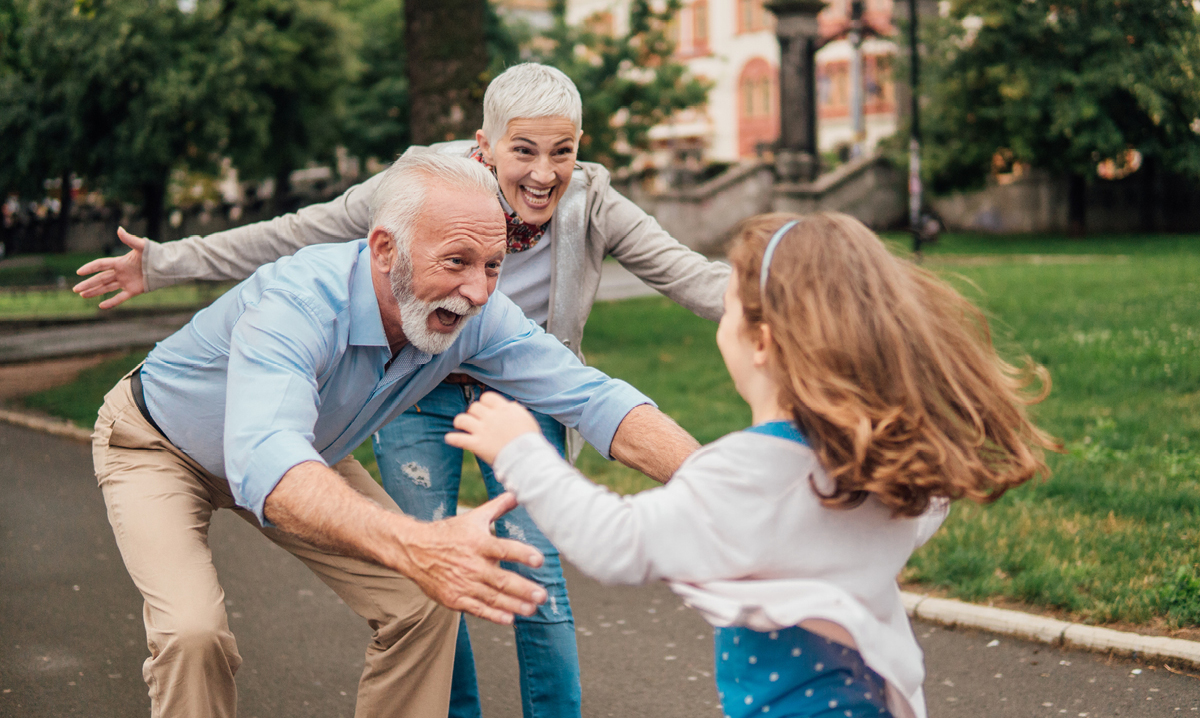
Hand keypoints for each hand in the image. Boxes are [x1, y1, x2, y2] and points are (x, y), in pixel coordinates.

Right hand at [73, 227, 146, 308]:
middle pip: (100, 278)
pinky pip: (120, 297)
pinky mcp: (134, 290)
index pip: (101, 265)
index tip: (79, 271)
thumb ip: (130, 239)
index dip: (90, 268)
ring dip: (95, 292)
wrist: (167, 266)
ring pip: (107, 288)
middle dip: (88, 284)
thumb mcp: (142, 246)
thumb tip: (119, 229)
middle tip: (75, 289)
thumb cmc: (154, 254)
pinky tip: (101, 306)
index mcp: (120, 262)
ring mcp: (126, 282)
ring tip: (82, 295)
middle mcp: (121, 272)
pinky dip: (111, 302)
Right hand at [400, 493, 546, 624]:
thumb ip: (498, 507)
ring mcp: (463, 583)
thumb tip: (517, 492)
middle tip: (542, 595)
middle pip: (501, 579)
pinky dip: (493, 615)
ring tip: (532, 609)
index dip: (522, 554)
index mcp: (478, 543)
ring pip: (492, 597)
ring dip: (514, 605)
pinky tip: (509, 619)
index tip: (539, 560)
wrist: (414, 550)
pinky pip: (477, 609)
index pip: (504, 548)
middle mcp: (472, 565)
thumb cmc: (448, 533)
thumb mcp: (473, 517)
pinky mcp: (454, 598)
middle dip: (523, 589)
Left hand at [445, 392, 540, 464]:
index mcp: (503, 409)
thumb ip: (515, 410)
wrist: (527, 457)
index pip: (487, 397)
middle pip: (474, 407)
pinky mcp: (476, 445)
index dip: (485, 402)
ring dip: (460, 422)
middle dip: (473, 413)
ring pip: (462, 419)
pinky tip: (449, 438)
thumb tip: (509, 405)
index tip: (486, 409)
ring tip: (460, 426)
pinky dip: (452, 439)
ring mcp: (482, 431)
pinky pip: (458, 439)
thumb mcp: (526, 418)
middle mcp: (491, 417)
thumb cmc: (530, 439)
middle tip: (476, 420)